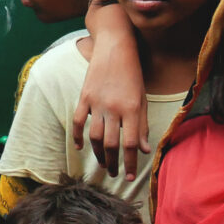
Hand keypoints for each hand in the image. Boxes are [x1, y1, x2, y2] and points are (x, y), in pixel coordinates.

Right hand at [72, 2, 148, 179]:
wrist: (116, 48)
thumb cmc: (133, 74)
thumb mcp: (143, 99)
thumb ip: (142, 125)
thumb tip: (144, 150)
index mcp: (132, 109)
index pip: (131, 144)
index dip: (131, 162)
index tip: (130, 175)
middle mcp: (114, 108)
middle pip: (110, 144)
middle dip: (114, 162)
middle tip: (116, 173)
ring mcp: (97, 103)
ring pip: (94, 136)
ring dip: (97, 154)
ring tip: (103, 164)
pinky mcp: (84, 97)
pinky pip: (79, 121)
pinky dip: (78, 136)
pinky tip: (80, 147)